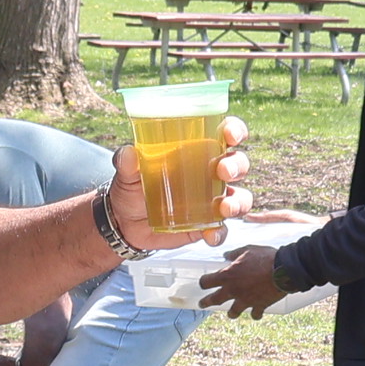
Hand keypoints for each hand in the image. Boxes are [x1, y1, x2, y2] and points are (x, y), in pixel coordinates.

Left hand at [107, 118, 248, 251]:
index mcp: (196, 150)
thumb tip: (128, 154)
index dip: (235, 130)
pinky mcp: (207, 224)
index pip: (225, 134)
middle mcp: (210, 173)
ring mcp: (212, 200)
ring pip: (239, 197)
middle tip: (223, 171)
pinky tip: (210, 235)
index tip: (230, 135)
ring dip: (238, 201)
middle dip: (236, 166)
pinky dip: (219, 233)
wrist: (124, 223)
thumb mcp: (127, 173)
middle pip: (238, 164)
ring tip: (224, 208)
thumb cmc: (132, 188)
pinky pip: (221, 229)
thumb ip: (127, 163)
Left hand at [198, 244, 286, 317]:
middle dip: (206, 302)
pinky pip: (255, 314)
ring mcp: (245, 300)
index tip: (203, 283)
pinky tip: (257, 313)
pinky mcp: (259, 305)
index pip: (206, 281)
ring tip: (231, 314)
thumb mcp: (248, 250)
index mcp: (227, 275)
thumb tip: (226, 255)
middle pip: (214, 300)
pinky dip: (255, 314)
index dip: (203, 282)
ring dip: (232, 313)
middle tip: (202, 304)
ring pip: (233, 312)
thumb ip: (235, 253)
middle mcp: (233, 290)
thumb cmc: (265, 257)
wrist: (284, 270)